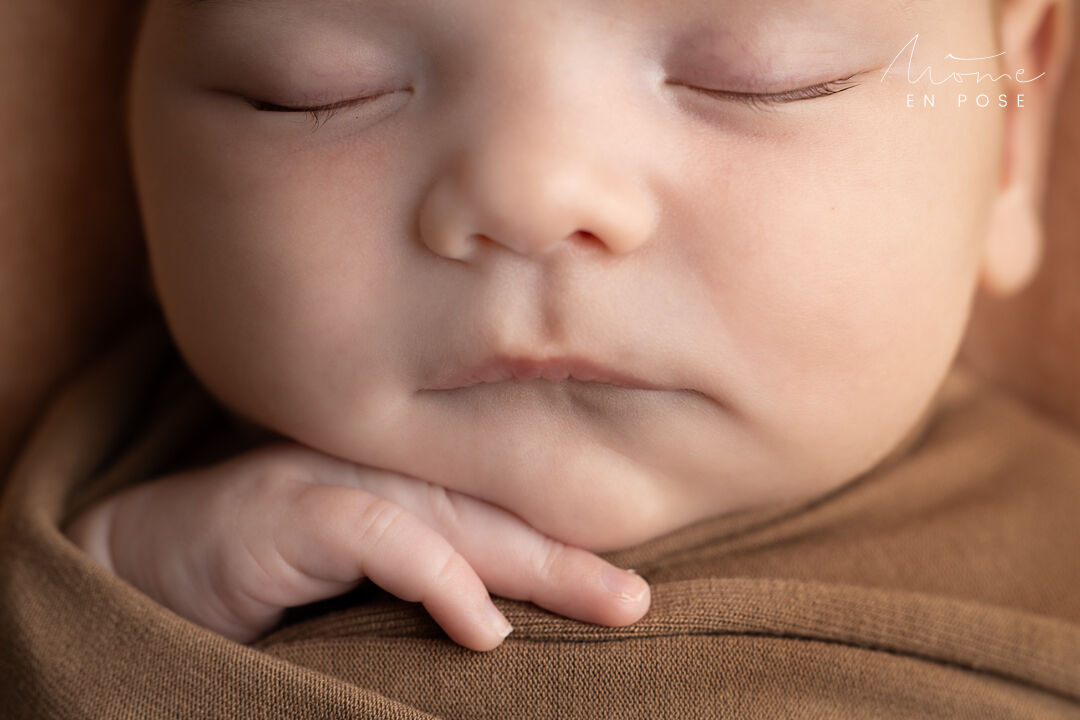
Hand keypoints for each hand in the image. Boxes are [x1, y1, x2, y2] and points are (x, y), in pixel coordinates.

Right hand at [62, 440, 650, 650]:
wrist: (139, 559)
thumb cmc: (255, 579)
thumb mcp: (348, 585)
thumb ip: (416, 579)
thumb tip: (500, 623)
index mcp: (395, 485)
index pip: (492, 514)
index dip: (558, 547)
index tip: (623, 588)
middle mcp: (374, 472)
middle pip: (492, 513)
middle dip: (569, 558)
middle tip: (639, 602)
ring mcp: (332, 480)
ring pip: (456, 517)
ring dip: (535, 566)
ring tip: (609, 607)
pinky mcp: (288, 508)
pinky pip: (380, 535)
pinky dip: (438, 577)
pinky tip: (484, 627)